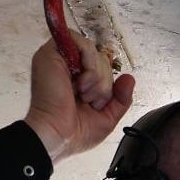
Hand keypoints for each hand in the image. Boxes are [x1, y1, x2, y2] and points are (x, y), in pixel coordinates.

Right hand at [22, 33, 135, 163]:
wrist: (57, 136)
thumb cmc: (74, 132)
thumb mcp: (107, 117)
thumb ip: (120, 98)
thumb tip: (129, 78)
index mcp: (76, 79)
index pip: (102, 67)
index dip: (107, 83)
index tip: (97, 103)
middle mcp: (66, 67)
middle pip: (101, 59)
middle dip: (104, 83)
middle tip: (89, 100)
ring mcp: (58, 59)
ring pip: (94, 52)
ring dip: (97, 78)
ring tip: (83, 94)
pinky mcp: (51, 53)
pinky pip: (83, 43)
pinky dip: (91, 65)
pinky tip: (82, 84)